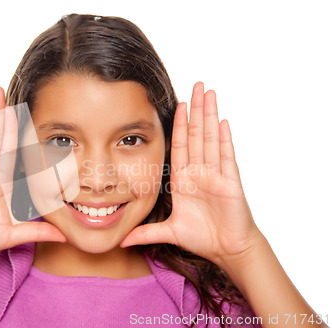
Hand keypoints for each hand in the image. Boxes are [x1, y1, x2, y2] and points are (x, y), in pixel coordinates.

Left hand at [120, 82, 262, 266]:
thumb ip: (146, 233)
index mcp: (185, 179)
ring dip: (209, 115)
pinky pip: (226, 157)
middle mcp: (200, 172)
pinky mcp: (229, 182)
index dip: (180, 124)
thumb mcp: (169, 231)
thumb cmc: (203, 238)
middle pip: (197, 134)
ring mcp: (216, 175)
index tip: (177, 104)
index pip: (181, 145)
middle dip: (195, 110)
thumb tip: (122, 241)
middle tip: (196, 85)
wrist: (227, 251)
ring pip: (211, 139)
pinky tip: (223, 120)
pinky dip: (225, 138)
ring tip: (208, 92)